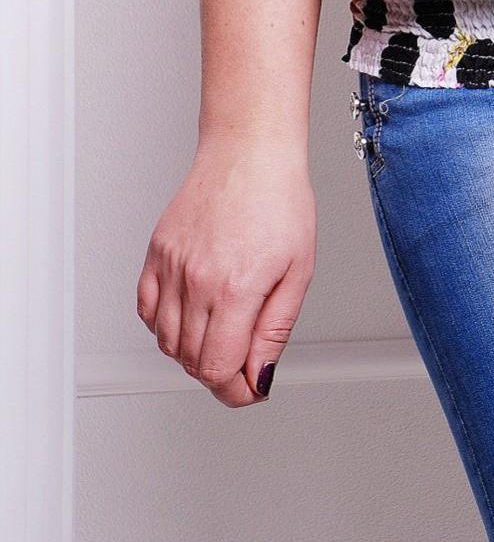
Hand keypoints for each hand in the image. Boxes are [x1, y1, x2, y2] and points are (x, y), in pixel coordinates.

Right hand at [136, 134, 315, 407]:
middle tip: (244, 359)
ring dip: (192, 350)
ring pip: (166, 341)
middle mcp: (197, 281)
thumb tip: (259, 377)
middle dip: (220, 372)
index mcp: (236, 289)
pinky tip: (191, 312)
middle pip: (192, 361)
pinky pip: (146, 310)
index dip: (236, 391)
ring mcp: (171, 266)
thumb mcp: (298, 271)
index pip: (218, 369)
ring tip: (222, 330)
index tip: (251, 389)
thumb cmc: (280, 200)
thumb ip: (274, 331)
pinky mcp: (156, 253)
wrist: (250, 151)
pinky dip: (163, 324)